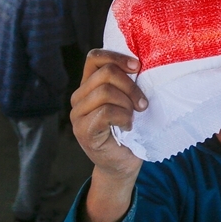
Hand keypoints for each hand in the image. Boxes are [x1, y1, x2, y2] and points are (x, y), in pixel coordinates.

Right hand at [71, 50, 147, 221]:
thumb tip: (142, 63)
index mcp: (89, 85)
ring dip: (127, 103)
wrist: (123, 164)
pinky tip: (127, 127)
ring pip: (105, 91)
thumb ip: (128, 83)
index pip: (95, 57)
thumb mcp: (130, 101)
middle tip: (143, 103)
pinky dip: (123, 117)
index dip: (117, 57)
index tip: (138, 67)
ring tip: (133, 116)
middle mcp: (79, 97)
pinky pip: (105, 112)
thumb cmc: (130, 130)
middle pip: (105, 73)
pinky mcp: (82, 130)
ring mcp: (77, 114)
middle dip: (130, 86)